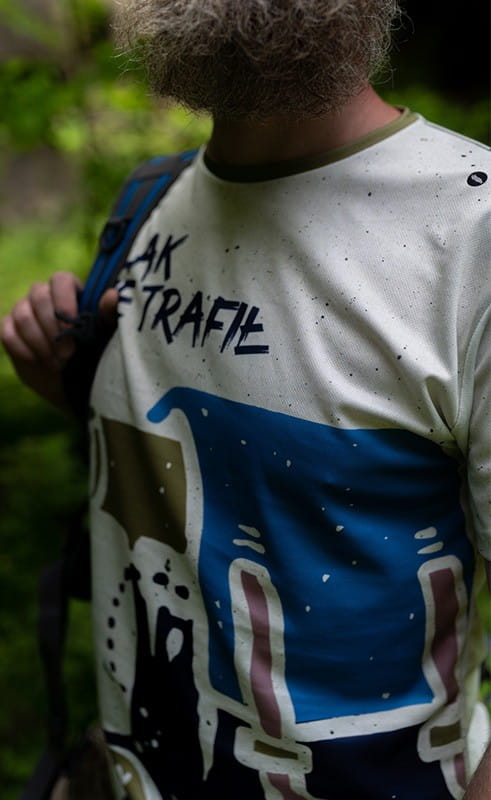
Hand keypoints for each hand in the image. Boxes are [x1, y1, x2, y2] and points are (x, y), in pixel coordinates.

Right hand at [1, 272, 117, 409]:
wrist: (74, 382)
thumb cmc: (95, 352)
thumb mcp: (107, 336)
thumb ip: (110, 315)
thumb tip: (113, 296)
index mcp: (70, 290)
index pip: (60, 280)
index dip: (64, 301)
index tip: (73, 326)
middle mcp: (44, 295)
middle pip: (38, 296)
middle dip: (53, 329)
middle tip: (68, 355)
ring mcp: (23, 311)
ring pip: (22, 315)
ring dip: (40, 342)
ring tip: (58, 363)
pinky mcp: (9, 330)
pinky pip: (7, 333)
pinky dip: (24, 350)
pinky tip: (41, 363)